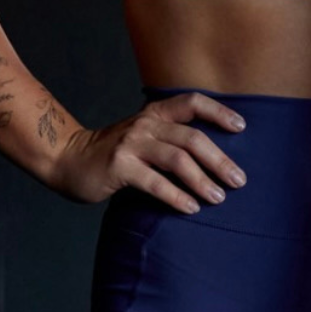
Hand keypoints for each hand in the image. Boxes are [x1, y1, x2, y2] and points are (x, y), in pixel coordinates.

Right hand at [46, 92, 248, 212]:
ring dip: (202, 180)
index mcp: (155, 113)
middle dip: (220, 160)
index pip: (192, 102)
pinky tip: (191, 208)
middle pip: (192, 137)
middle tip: (239, 180)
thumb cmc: (115, 152)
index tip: (242, 127)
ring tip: (219, 198)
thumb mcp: (143, 134)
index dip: (219, 112)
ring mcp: (131, 144)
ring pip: (177, 159)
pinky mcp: (119, 167)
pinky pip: (155, 183)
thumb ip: (170, 137)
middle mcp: (145, 124)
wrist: (68, 159)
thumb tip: (215, 157)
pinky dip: (176, 196)